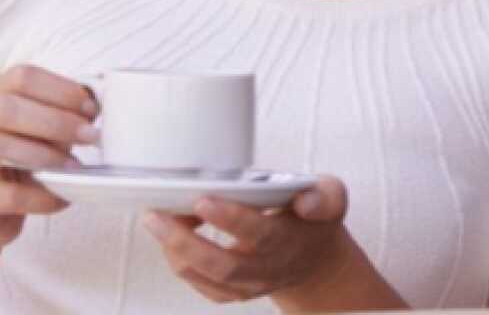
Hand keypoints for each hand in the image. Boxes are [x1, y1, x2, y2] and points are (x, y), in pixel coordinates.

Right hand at [0, 64, 98, 252]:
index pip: (22, 77)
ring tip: (75, 166)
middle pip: (6, 108)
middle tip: (90, 135)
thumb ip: (61, 112)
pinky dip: (40, 194)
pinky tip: (61, 196)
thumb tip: (95, 106)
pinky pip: (7, 193)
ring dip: (45, 155)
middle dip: (56, 121)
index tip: (91, 107)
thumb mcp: (40, 128)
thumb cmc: (19, 157)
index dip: (60, 88)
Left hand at [143, 176, 350, 303]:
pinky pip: (202, 285)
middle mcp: (266, 268)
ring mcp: (248, 285)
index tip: (204, 199)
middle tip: (157, 215)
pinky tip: (169, 236)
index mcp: (288, 240)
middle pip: (222, 265)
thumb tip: (304, 203)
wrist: (315, 261)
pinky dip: (181, 263)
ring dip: (176, 252)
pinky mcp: (233, 292)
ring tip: (156, 220)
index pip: (257, 233)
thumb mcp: (332, 197)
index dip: (230, 219)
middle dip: (185, 241)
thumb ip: (326, 196)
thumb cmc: (316, 220)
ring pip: (207, 277)